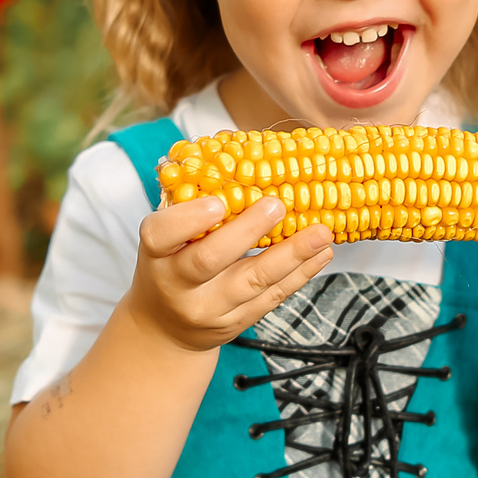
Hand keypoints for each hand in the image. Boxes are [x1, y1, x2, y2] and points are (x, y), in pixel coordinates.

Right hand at [122, 193, 336, 353]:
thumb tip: (237, 150)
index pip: (161, 235)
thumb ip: (193, 203)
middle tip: (277, 205)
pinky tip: (321, 254)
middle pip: (209, 259)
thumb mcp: (167, 237)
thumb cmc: (170, 264)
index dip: (188, 219)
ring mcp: (209, 308)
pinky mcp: (238, 322)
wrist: (166, 327)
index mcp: (156, 254)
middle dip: (247, 232)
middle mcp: (178, 284)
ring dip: (291, 254)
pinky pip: (273, 297)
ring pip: (252, 282)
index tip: (217, 203)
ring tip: (320, 232)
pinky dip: (301, 273)